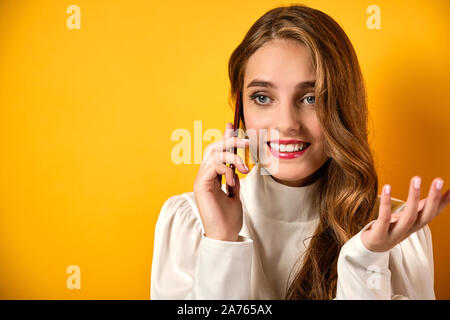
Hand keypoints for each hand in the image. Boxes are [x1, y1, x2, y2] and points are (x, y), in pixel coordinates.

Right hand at [193, 122, 249, 240]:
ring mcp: (201, 180)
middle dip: (231, 141)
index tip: (231, 125)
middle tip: (248, 142)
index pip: (217, 152)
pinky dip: (226, 168)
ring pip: (213, 154)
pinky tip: (233, 179)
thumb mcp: (235, 195)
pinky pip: (212, 166)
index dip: (224, 138)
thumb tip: (236, 167)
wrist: (225, 235)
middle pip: (213, 148)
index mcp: (212, 177)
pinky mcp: (201, 186)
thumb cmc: (229, 219)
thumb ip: (233, 180)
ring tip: (244, 168)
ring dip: (232, 156)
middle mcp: (204, 176)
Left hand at [361, 176, 449, 251]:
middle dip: (433, 198)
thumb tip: (440, 194)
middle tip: (439, 180)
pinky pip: (384, 218)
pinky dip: (386, 203)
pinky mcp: (379, 234)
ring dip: (413, 197)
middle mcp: (408, 230)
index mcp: (415, 225)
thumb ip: (421, 207)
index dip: (442, 203)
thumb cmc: (391, 228)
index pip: (432, 214)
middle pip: (425, 216)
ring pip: (408, 217)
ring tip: (417, 179)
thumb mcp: (408, 218)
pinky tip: (387, 187)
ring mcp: (394, 234)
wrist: (371, 247)